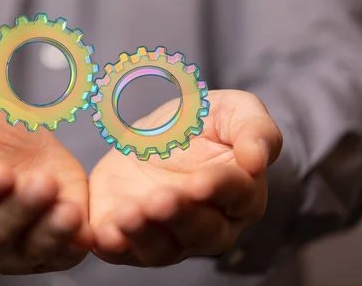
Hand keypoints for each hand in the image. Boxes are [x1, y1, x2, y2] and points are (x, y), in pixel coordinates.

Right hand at [0, 88, 92, 273]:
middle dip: (18, 211)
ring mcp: (9, 249)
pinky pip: (58, 256)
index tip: (0, 172)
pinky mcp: (46, 248)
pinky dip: (71, 246)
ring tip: (68, 211)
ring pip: (26, 250)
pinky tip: (85, 231)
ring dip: (48, 233)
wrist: (7, 138)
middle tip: (42, 183)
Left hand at [89, 89, 281, 266]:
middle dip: (179, 216)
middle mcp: (208, 226)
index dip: (219, 188)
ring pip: (161, 248)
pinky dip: (114, 244)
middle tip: (161, 199)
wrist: (152, 136)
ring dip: (145, 234)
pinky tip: (104, 232)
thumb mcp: (231, 110)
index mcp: (240, 195)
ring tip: (129, 215)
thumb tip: (258, 158)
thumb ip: (255, 128)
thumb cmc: (199, 125)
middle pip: (201, 231)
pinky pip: (123, 250)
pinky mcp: (129, 237)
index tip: (200, 182)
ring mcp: (168, 236)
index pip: (236, 195)